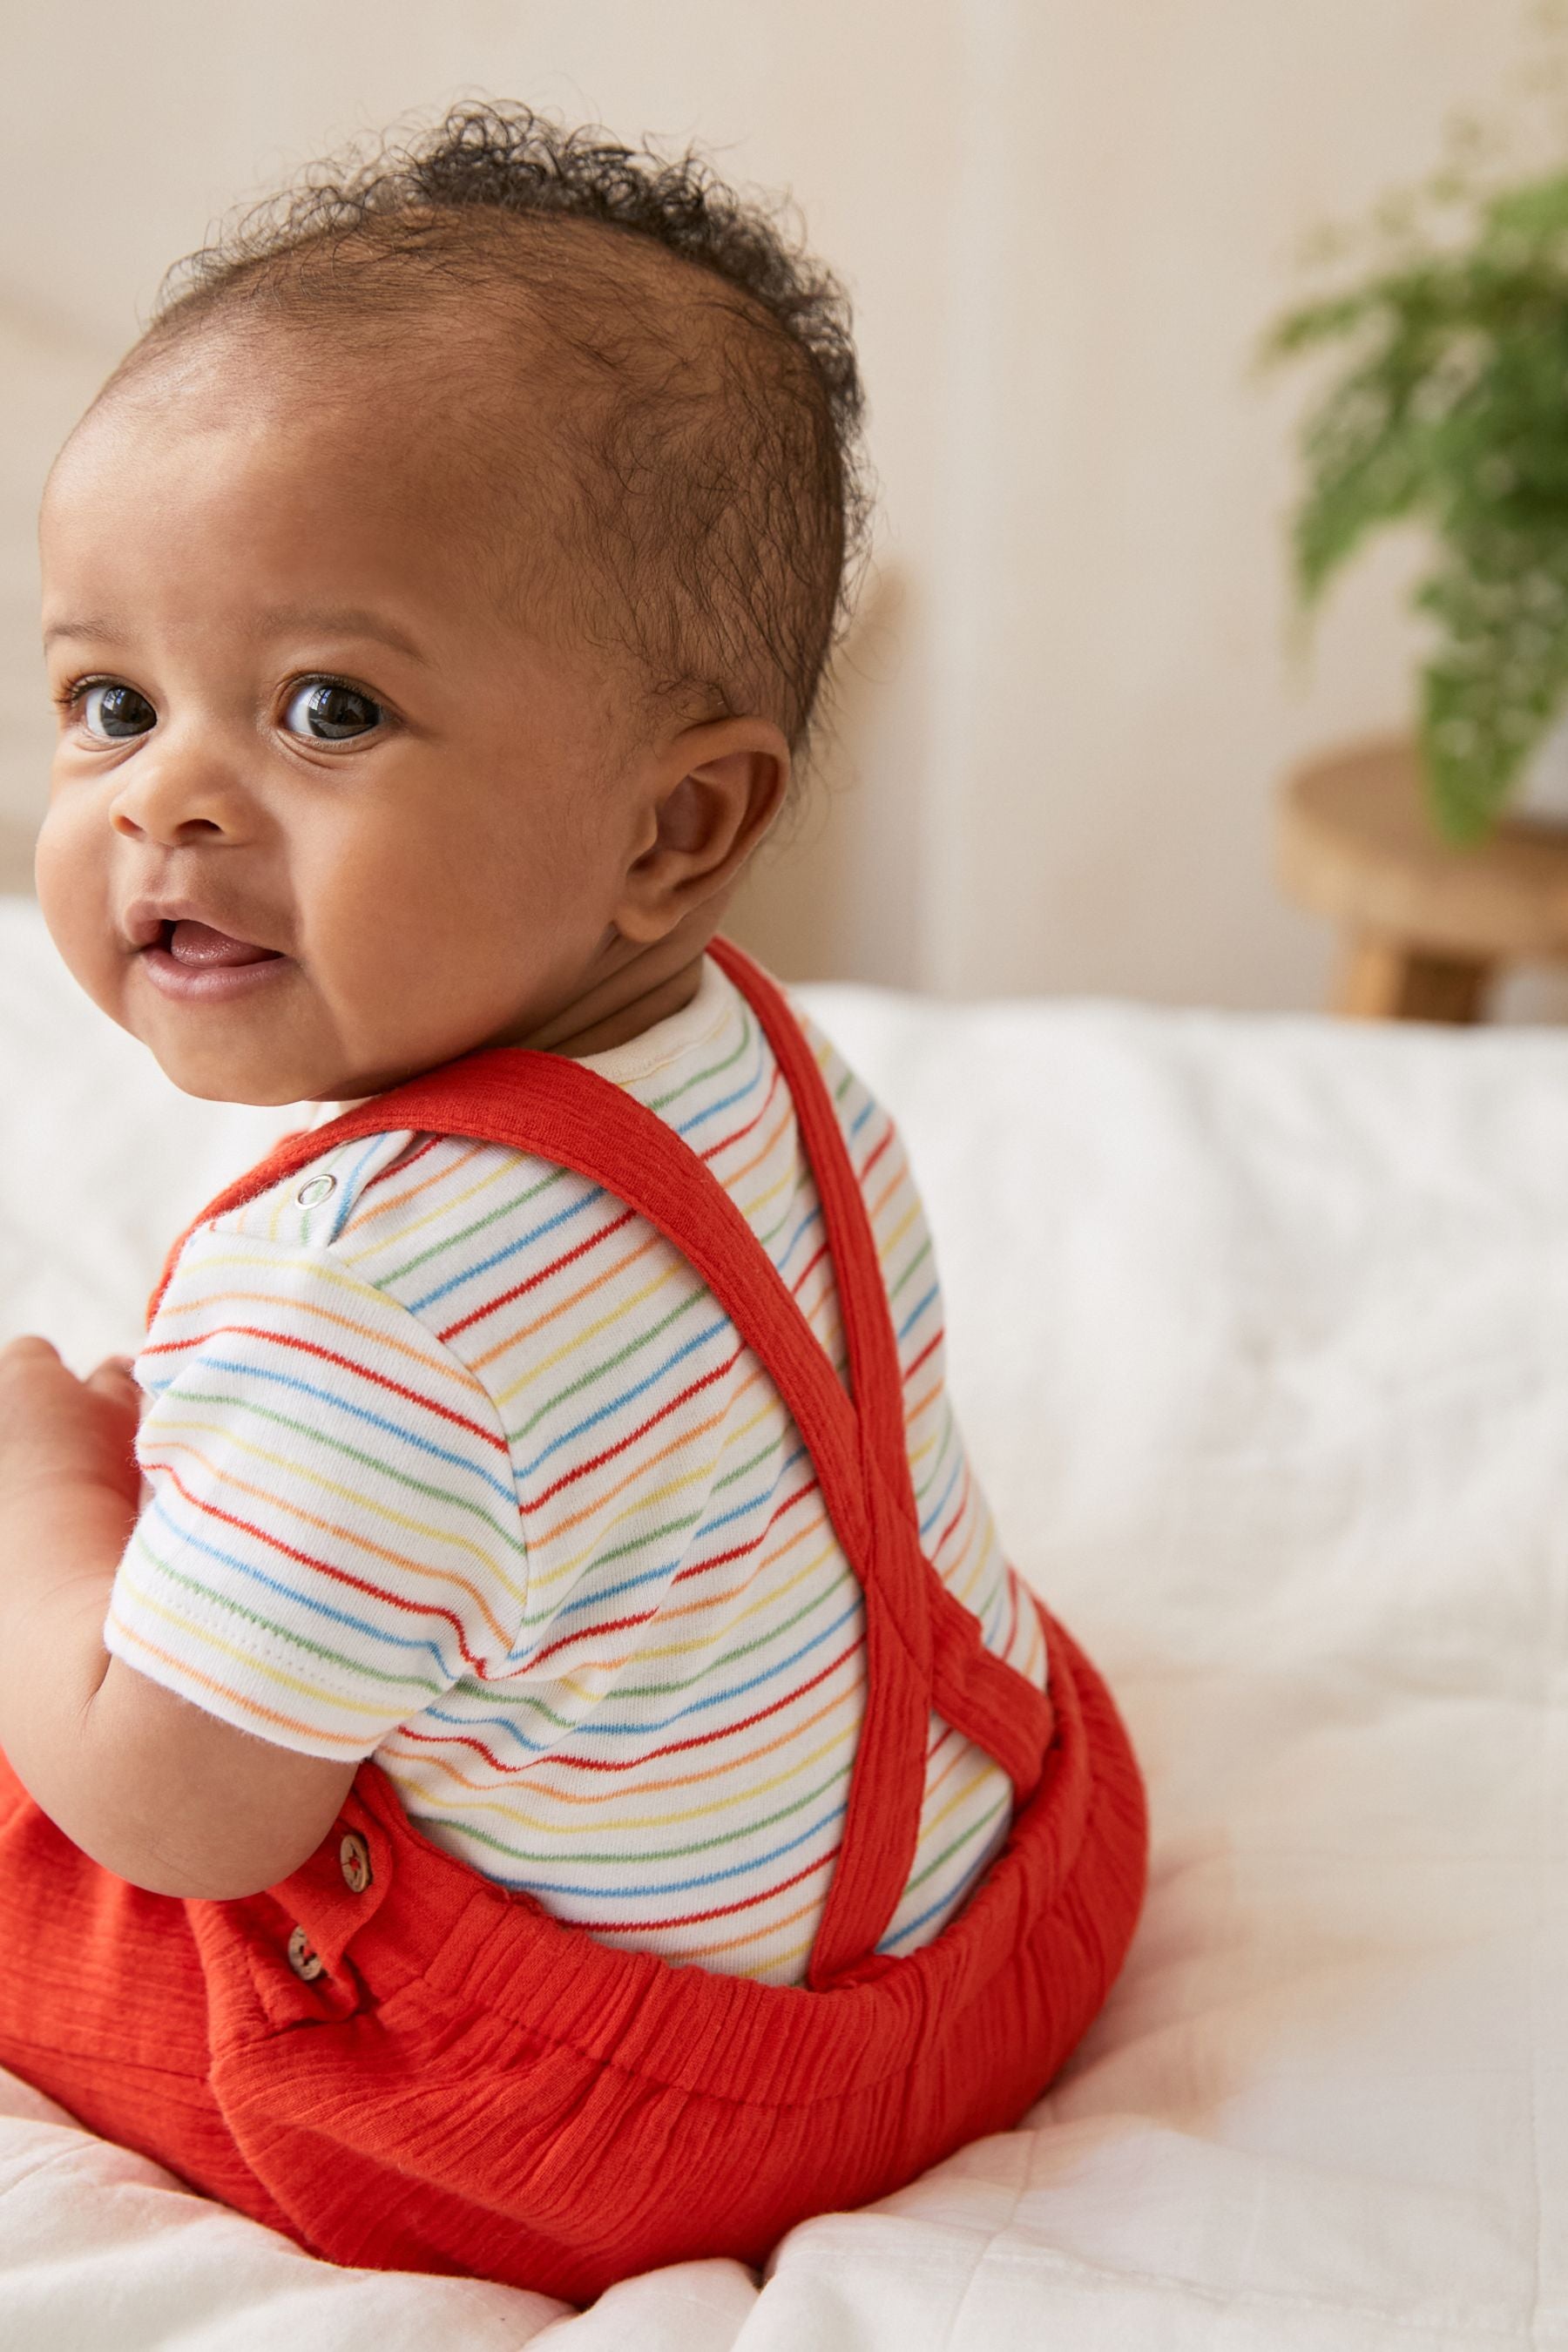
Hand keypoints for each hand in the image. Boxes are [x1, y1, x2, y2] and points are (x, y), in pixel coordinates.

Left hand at [0, 1338, 143, 1512]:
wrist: (54, 1544)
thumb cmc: (93, 1467)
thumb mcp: (121, 1411)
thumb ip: (117, 1378)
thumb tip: (119, 1365)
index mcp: (18, 1369)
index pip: (36, 1352)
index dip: (62, 1376)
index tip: (82, 1407)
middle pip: (9, 1391)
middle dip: (32, 1409)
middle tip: (67, 1444)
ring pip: (2, 1430)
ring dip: (14, 1443)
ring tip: (45, 1478)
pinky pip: (2, 1471)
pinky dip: (8, 1479)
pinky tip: (22, 1503)